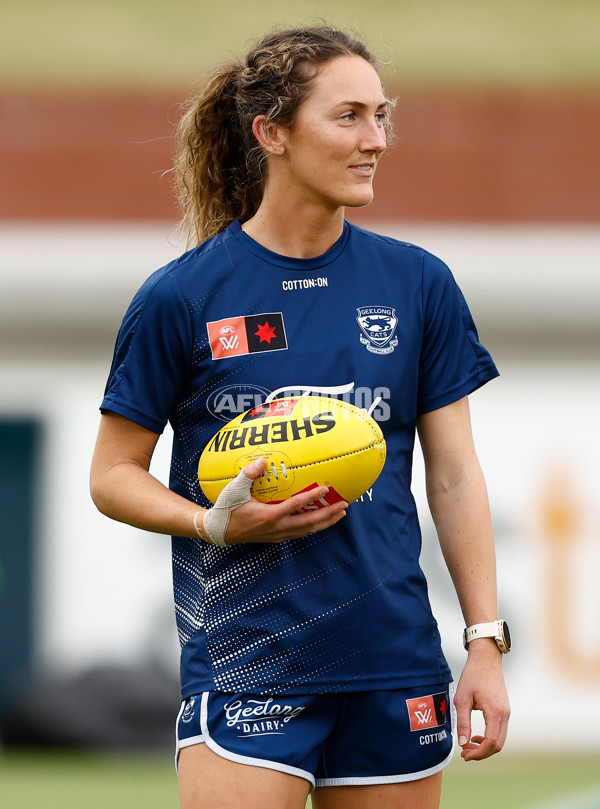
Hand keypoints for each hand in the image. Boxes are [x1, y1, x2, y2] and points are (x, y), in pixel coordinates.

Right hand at [221, 458, 347, 544]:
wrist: (219, 531)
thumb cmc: (227, 508)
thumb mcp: (235, 490)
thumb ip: (249, 474)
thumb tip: (264, 460)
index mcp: (269, 515)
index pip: (296, 505)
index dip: (312, 496)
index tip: (326, 489)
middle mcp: (277, 527)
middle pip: (309, 522)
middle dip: (328, 514)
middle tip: (344, 505)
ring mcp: (278, 535)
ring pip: (308, 530)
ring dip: (325, 522)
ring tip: (340, 514)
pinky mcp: (278, 538)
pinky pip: (301, 533)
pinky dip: (314, 527)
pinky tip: (322, 521)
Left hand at [454, 639, 509, 760]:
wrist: (486, 659)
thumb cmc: (473, 675)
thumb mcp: (462, 699)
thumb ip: (462, 722)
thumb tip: (462, 743)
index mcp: (495, 712)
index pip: (490, 743)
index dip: (478, 753)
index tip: (464, 754)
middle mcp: (504, 714)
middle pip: (497, 745)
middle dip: (481, 753)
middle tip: (465, 753)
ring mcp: (506, 712)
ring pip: (500, 739)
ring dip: (485, 746)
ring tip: (468, 745)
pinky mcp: (504, 710)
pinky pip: (500, 731)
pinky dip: (490, 738)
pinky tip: (476, 735)